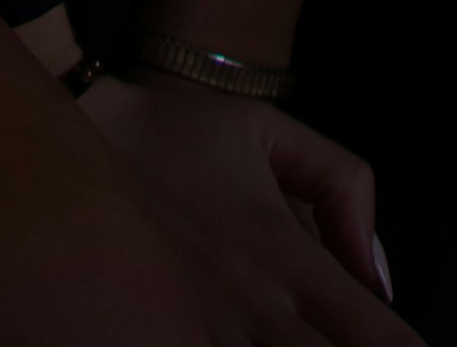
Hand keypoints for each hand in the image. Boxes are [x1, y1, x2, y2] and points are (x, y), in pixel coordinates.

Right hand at [81, 76, 416, 343]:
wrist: (78, 131)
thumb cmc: (182, 133)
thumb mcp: (275, 131)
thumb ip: (343, 189)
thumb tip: (378, 276)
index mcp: (287, 255)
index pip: (374, 335)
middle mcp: (253, 307)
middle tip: (353, 335)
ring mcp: (205, 332)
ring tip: (301, 330)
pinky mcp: (159, 338)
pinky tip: (258, 336)